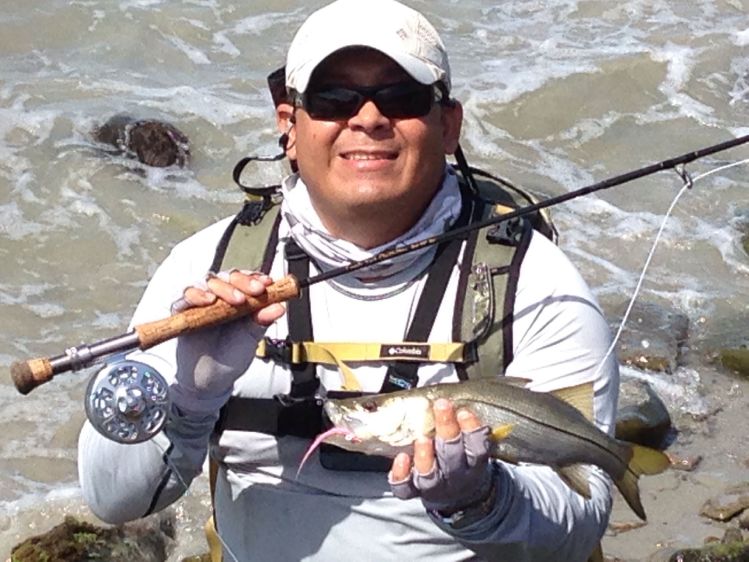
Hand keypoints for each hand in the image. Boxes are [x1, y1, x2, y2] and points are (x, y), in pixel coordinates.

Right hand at [171, 270, 285, 413]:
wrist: (210, 380)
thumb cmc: (231, 357)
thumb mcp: (252, 338)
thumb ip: (262, 321)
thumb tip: (279, 307)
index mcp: (241, 300)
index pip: (248, 280)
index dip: (257, 279)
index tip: (267, 284)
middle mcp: (222, 297)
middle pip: (230, 276)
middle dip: (243, 281)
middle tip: (254, 291)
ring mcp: (202, 302)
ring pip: (209, 281)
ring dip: (223, 287)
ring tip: (235, 300)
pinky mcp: (183, 310)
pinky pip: (186, 296)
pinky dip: (197, 295)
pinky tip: (208, 300)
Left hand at [388, 398, 492, 513]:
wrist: (460, 495)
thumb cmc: (462, 458)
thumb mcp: (470, 443)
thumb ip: (461, 424)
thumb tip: (447, 394)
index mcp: (473, 462)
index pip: (478, 448)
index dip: (473, 431)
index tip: (464, 412)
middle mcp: (456, 475)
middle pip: (453, 456)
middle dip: (447, 430)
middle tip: (441, 407)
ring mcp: (435, 485)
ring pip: (430, 474)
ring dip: (426, 456)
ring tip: (422, 438)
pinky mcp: (416, 491)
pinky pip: (406, 488)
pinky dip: (402, 474)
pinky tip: (401, 458)